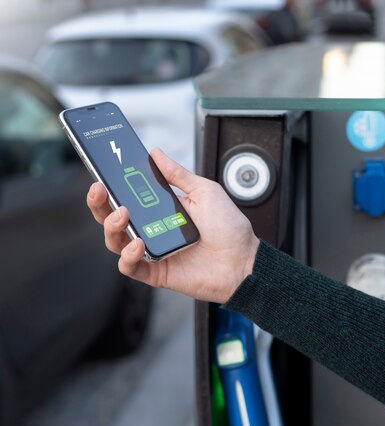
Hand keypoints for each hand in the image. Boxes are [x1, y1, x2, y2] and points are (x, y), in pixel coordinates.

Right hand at [87, 148, 259, 303]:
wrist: (244, 260)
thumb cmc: (229, 228)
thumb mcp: (204, 191)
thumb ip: (177, 174)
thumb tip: (156, 154)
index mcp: (160, 208)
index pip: (126, 195)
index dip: (111, 185)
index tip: (102, 171)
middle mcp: (152, 228)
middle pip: (112, 218)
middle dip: (99, 203)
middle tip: (100, 189)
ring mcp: (151, 250)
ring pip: (115, 241)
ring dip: (111, 226)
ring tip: (122, 214)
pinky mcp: (155, 272)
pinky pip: (130, 266)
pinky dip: (129, 255)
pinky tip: (139, 242)